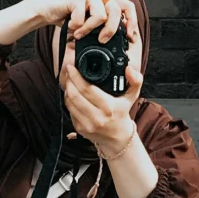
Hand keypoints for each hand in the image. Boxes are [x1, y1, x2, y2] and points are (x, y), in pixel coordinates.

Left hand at [57, 3, 142, 160]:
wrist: (118, 142)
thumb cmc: (125, 115)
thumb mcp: (133, 97)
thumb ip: (134, 81)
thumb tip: (132, 68)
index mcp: (106, 108)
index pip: (83, 86)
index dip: (74, 69)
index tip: (71, 55)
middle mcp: (92, 117)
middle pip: (70, 89)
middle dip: (65, 71)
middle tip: (64, 55)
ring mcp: (82, 123)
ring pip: (66, 97)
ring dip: (64, 81)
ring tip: (64, 64)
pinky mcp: (76, 125)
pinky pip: (67, 105)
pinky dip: (65, 92)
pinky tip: (67, 79)